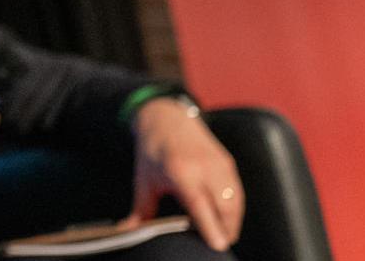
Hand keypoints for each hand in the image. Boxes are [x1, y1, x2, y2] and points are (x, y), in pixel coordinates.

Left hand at [125, 98, 242, 250]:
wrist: (167, 119)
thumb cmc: (153, 151)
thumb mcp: (143, 180)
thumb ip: (141, 209)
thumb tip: (128, 231)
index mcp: (180, 171)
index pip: (200, 204)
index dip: (210, 226)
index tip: (217, 245)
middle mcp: (204, 167)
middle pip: (224, 207)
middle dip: (225, 230)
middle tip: (216, 245)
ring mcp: (220, 164)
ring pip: (235, 202)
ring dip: (231, 221)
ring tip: (221, 235)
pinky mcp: (228, 164)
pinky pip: (237, 193)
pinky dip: (234, 209)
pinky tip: (224, 219)